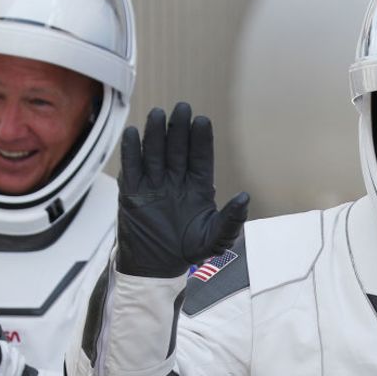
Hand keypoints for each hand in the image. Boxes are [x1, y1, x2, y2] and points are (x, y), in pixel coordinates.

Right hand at [117, 102, 248, 277]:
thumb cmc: (187, 251)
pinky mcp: (133, 191)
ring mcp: (153, 183)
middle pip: (177, 149)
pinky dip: (131, 151)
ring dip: (156, 134)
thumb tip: (244, 198)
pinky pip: (132, 167)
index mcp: (198, 187)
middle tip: (182, 108)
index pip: (200, 158)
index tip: (202, 121)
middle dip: (179, 129)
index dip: (201, 140)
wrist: (155, 267)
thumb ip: (231, 220)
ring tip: (158, 114)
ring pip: (155, 153)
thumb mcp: (215, 239)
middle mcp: (176, 180)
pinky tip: (133, 134)